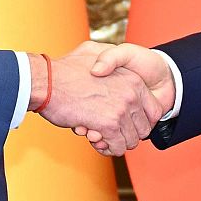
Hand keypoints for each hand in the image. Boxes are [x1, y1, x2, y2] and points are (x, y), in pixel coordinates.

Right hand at [31, 42, 162, 153]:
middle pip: (143, 128)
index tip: (126, 123)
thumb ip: (110, 58)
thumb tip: (109, 68)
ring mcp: (121, 110)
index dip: (140, 121)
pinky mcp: (108, 125)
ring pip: (131, 141)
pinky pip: (117, 147)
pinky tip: (96, 140)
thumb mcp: (94, 51)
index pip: (154, 110)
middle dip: (128, 134)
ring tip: (101, 136)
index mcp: (133, 79)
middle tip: (111, 132)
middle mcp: (132, 94)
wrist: (46, 80)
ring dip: (117, 143)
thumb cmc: (66, 68)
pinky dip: (107, 149)